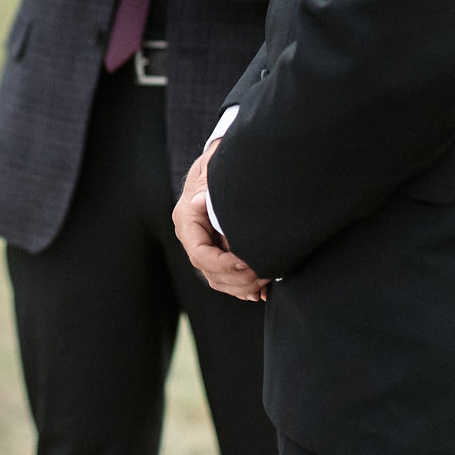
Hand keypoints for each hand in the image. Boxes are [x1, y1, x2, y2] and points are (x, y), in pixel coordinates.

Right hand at [175, 141, 266, 301]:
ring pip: (217, 279)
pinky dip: (243, 287)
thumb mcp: (214, 168)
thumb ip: (208, 184)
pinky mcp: (217, 250)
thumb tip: (199, 202)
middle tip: (265, 276)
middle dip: (237, 279)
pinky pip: (226, 278)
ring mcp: (204, 244)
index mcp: (187, 219)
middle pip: (208, 271)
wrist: (224, 161)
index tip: (248, 265)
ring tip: (266, 282)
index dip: (224, 265)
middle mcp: (191, 235)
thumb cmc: (220, 162)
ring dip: (241, 286)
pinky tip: (261, 293)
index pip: (199, 253)